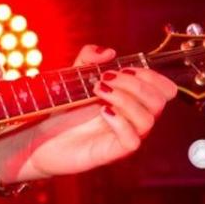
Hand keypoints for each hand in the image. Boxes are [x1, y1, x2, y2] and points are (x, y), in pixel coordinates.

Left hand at [10, 45, 176, 180]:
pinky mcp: (112, 152)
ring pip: (148, 120)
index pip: (164, 90)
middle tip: (105, 78)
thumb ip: (89, 59)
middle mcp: (132, 119)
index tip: (124, 68)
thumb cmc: (63, 109)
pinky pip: (133, 141)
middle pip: (159, 102)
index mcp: (131, 100)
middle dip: (135, 84)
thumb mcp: (74, 77)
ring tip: (98, 90)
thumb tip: (109, 52)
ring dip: (124, 99)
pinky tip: (102, 111)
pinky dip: (120, 122)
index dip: (152, 76)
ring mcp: (124, 136)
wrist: (40, 136)